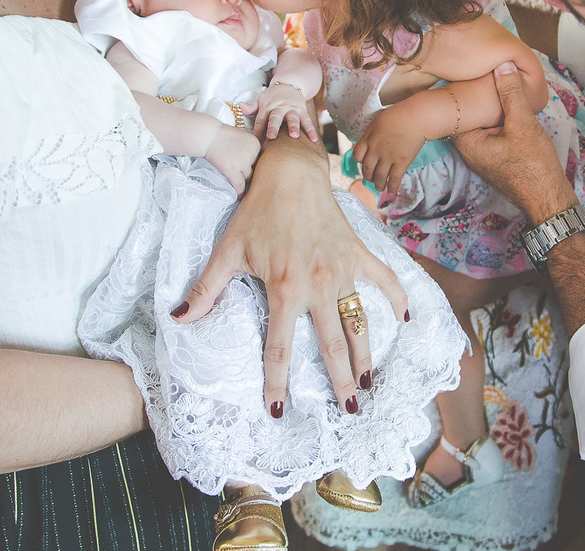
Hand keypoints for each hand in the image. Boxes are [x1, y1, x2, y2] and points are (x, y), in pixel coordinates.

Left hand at [174, 137, 408, 416]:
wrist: (289, 174)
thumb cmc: (256, 212)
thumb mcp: (227, 251)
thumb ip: (206, 288)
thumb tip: (179, 318)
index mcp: (284, 289)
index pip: (281, 348)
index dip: (278, 382)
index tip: (279, 411)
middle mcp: (318, 285)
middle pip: (332, 346)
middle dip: (340, 382)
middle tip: (347, 410)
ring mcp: (342, 271)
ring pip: (359, 322)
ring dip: (366, 356)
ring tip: (369, 384)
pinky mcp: (358, 254)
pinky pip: (385, 280)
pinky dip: (397, 299)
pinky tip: (405, 320)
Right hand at [204, 124, 260, 195]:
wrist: (208, 135)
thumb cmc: (221, 135)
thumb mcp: (242, 137)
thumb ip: (249, 148)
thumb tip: (252, 163)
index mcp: (256, 144)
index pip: (260, 160)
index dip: (254, 166)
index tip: (251, 171)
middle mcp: (253, 153)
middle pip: (256, 169)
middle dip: (252, 175)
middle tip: (252, 183)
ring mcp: (243, 162)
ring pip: (249, 178)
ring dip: (246, 183)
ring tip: (245, 191)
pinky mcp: (232, 170)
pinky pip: (239, 186)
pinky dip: (240, 192)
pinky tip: (239, 197)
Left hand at [244, 81, 318, 141]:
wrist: (289, 84)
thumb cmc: (272, 97)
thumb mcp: (260, 99)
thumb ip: (251, 106)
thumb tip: (240, 106)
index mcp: (267, 107)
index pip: (261, 120)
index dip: (258, 130)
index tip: (255, 141)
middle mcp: (280, 108)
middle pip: (276, 118)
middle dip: (274, 127)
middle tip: (272, 137)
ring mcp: (292, 109)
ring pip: (293, 118)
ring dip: (294, 126)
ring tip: (294, 136)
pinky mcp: (302, 110)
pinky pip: (307, 121)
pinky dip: (311, 130)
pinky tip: (313, 139)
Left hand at [353, 106, 424, 193]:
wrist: (416, 117)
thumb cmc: (399, 115)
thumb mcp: (378, 121)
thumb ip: (372, 133)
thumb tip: (370, 141)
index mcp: (368, 138)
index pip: (357, 155)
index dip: (360, 161)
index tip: (364, 163)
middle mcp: (376, 150)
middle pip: (367, 169)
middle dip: (368, 177)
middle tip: (371, 179)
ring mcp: (388, 157)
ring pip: (379, 177)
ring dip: (378, 184)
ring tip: (380, 187)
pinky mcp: (401, 162)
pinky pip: (394, 179)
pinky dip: (392, 187)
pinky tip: (391, 192)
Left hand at [453, 62, 575, 223]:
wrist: (548, 196)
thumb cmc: (534, 165)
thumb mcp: (523, 123)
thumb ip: (512, 93)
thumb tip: (503, 65)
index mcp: (468, 142)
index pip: (456, 108)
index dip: (463, 88)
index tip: (471, 70)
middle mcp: (470, 149)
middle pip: (468, 114)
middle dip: (478, 95)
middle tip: (487, 71)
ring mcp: (482, 153)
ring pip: (481, 121)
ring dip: (491, 105)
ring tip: (500, 82)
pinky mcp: (495, 155)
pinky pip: (491, 129)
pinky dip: (498, 117)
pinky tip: (511, 104)